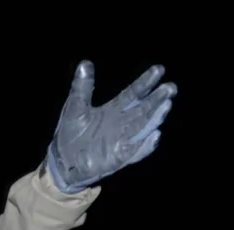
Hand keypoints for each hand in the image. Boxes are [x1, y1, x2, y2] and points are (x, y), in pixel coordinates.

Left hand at [46, 60, 176, 193]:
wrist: (63, 161)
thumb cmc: (70, 133)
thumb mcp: (75, 108)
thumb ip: (82, 89)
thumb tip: (84, 64)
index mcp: (113, 109)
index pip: (133, 93)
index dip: (146, 82)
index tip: (159, 69)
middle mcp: (122, 123)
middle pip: (144, 108)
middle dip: (157, 98)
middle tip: (170, 88)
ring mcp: (123, 140)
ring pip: (144, 127)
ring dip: (155, 117)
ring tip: (166, 105)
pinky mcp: (119, 158)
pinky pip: (136, 151)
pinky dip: (146, 145)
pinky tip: (155, 135)